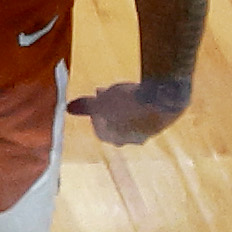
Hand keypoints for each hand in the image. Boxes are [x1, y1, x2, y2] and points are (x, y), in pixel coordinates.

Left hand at [67, 75, 193, 146]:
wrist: (162, 99)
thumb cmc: (127, 103)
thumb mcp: (100, 103)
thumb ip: (85, 106)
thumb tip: (68, 109)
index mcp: (113, 138)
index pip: (99, 130)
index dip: (95, 114)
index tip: (95, 100)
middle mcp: (130, 140)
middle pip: (115, 126)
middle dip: (109, 111)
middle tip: (107, 94)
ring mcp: (147, 133)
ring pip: (131, 121)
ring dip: (124, 109)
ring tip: (123, 91)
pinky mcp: (160, 123)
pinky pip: (144, 115)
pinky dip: (139, 106)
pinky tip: (139, 93)